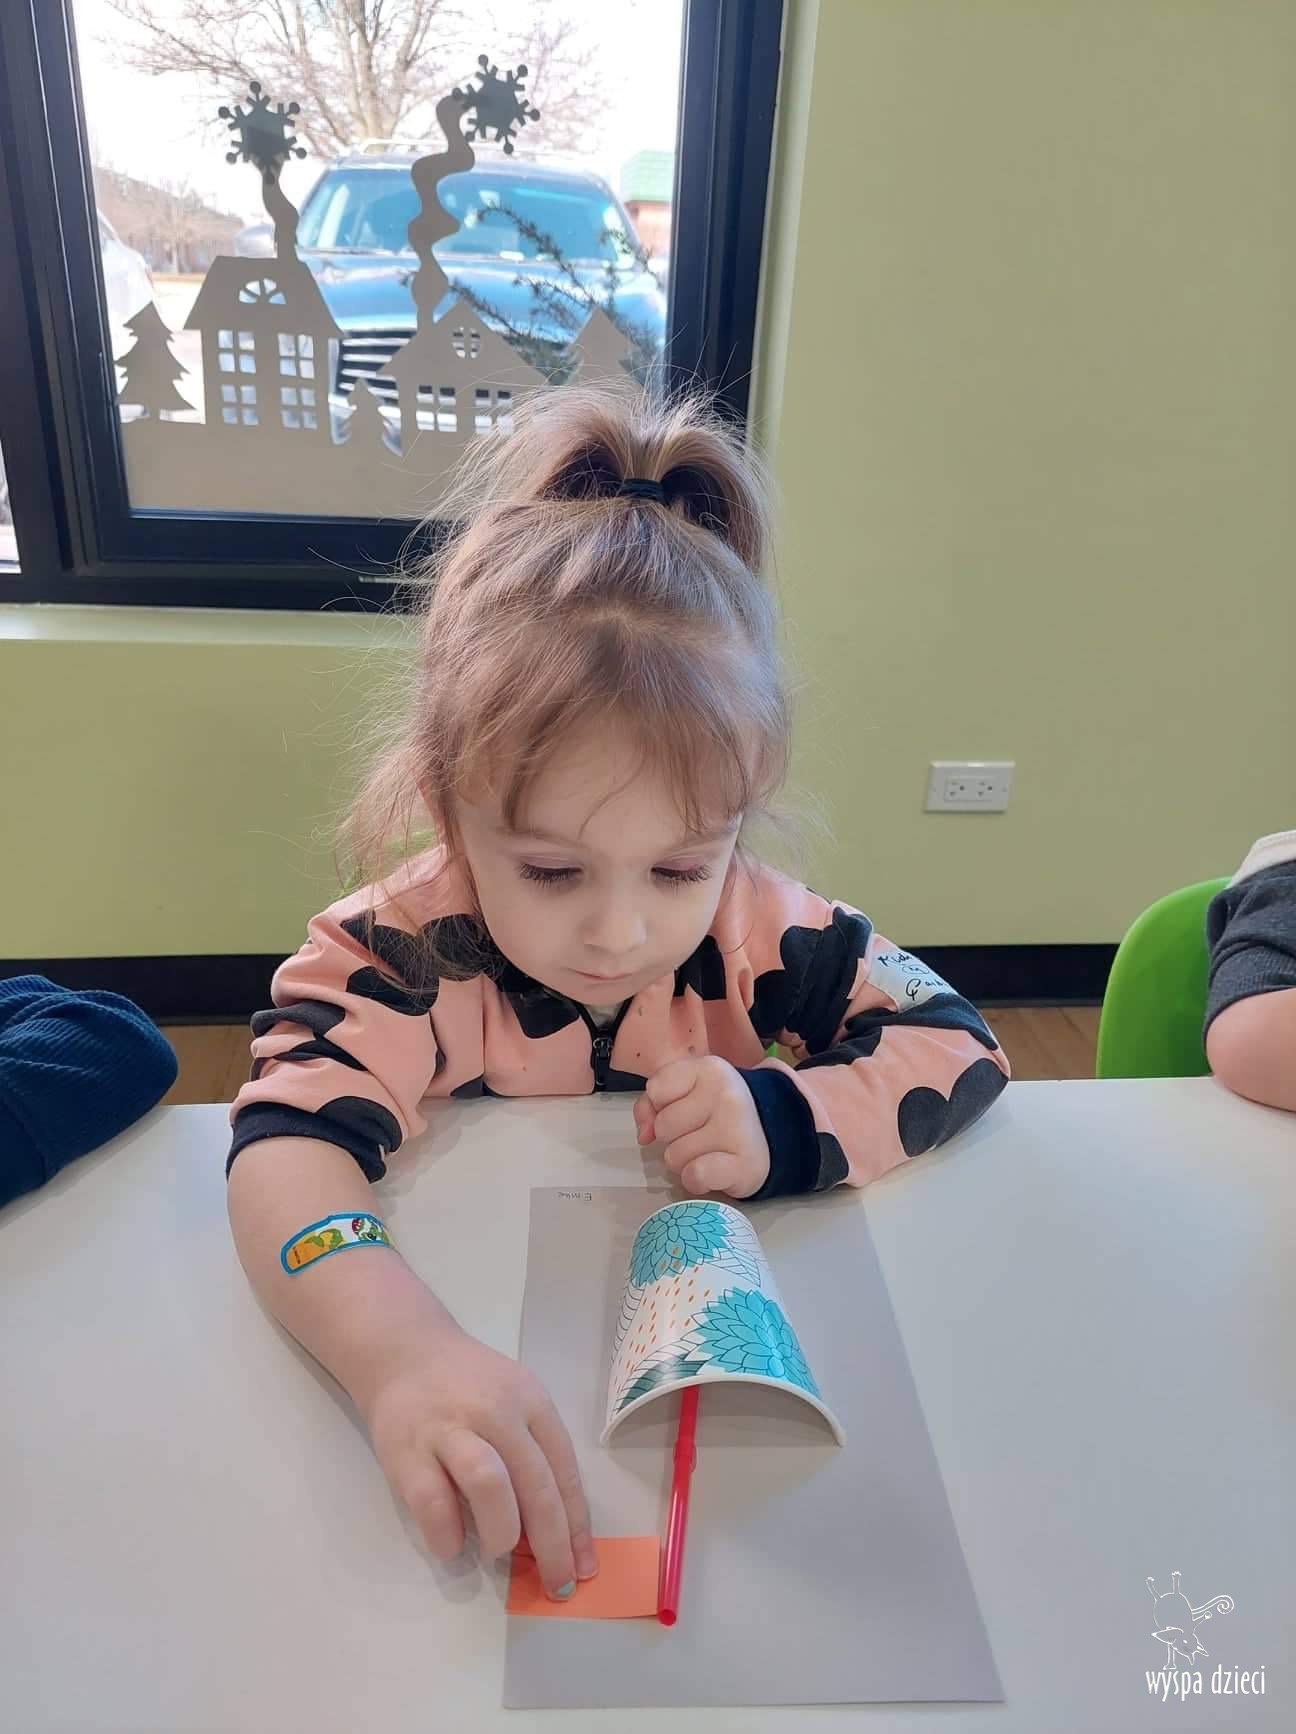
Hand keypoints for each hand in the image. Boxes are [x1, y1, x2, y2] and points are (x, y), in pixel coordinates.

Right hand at [359, 1322, 597, 1599]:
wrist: (402, 1350)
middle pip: (535, 1484)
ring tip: (498, 1549)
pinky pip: (433, 1503)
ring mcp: (449, 1429)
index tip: (584, 1566)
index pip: (564, 1469)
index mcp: (530, 1401)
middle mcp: (495, 1411)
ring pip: (489, 1485)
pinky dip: (448, 1535)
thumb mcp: (514, 1401)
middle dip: (552, 1544)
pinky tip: (452, 1544)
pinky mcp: (407, 1451)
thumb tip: (555, 1531)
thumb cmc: (469, 1387)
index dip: (577, 1523)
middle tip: (556, 1584)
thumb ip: (534, 1453)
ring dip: (502, 1531)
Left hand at [633, 1055, 771, 1198]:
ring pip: (674, 1156)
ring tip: (707, 1152)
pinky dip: (695, 1181)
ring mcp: (737, 1128)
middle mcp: (725, 1094)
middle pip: (663, 1127)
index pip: (655, 1090)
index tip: (683, 1108)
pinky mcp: (744, 1164)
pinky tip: (712, 1171)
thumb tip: (644, 1134)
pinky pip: (694, 1176)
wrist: (772, 1136)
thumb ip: (652, 1103)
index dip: (660, 1106)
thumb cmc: (717, 1112)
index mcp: (709, 1069)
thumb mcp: (686, 1092)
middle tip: (698, 1134)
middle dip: (672, 1137)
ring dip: (683, 1161)